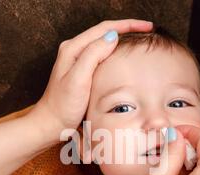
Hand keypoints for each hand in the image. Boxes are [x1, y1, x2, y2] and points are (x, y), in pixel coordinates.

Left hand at [28, 19, 153, 133]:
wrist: (51, 124)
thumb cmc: (63, 106)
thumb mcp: (78, 80)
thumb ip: (92, 56)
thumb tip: (112, 36)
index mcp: (73, 49)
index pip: (105, 28)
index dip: (128, 25)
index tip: (147, 26)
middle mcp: (74, 51)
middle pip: (105, 31)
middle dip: (127, 27)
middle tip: (148, 29)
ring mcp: (78, 61)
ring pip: (104, 42)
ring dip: (122, 37)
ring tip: (140, 38)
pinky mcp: (82, 71)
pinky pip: (102, 54)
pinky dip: (116, 51)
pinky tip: (125, 55)